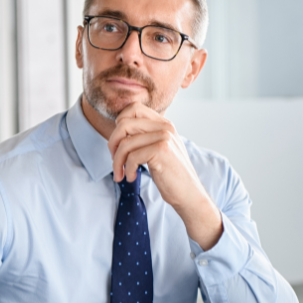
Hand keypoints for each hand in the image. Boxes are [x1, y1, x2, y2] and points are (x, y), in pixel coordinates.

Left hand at [108, 103, 222, 249]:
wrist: (189, 194)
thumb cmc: (170, 174)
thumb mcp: (158, 149)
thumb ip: (144, 136)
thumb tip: (118, 130)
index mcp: (163, 123)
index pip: (133, 108)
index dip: (118, 124)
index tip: (118, 144)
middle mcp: (165, 126)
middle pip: (124, 124)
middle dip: (112, 144)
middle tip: (115, 161)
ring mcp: (164, 137)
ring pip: (125, 143)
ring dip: (117, 162)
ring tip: (120, 174)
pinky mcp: (161, 150)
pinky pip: (132, 156)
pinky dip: (127, 170)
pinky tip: (132, 178)